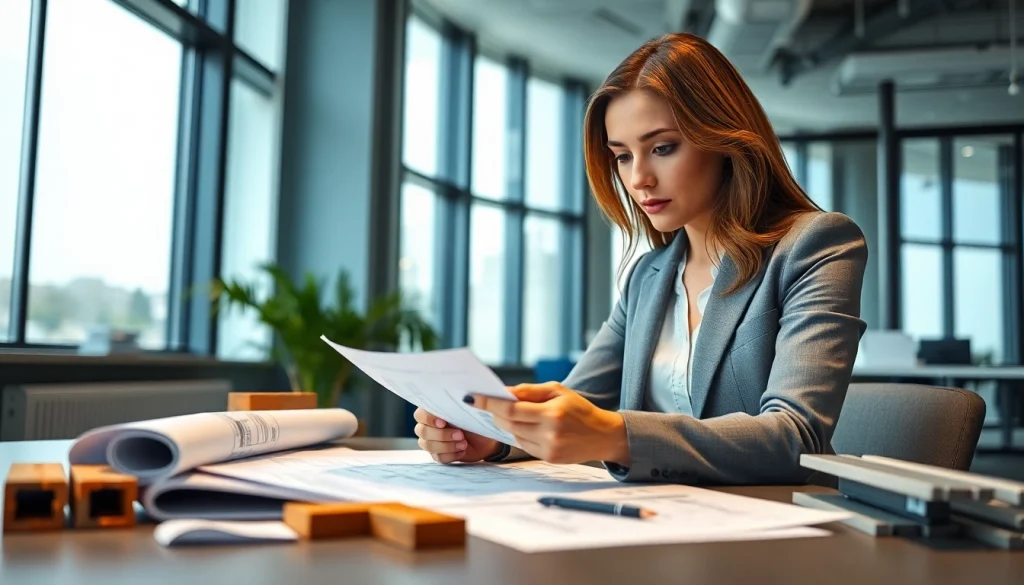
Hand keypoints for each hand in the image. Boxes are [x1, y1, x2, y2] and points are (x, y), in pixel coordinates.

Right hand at [413, 407, 500, 463]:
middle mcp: (428, 425)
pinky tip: (462, 451)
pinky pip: (438, 457)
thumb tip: (467, 399)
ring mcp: (431, 441)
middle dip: (442, 435)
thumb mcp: (470, 412)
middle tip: (460, 435)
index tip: (444, 422)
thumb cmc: (475, 420)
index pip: (420, 414)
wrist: (484, 439)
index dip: (429, 419)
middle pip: (422, 432)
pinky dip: (451, 455)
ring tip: (464, 444)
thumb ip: (464, 405)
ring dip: (447, 446)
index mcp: (433, 411)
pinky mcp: (438, 454)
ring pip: (429, 445)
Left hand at [467, 383, 628, 464]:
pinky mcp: (547, 459)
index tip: (471, 398)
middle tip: (486, 403)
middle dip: (495, 413)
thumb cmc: (579, 409)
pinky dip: (520, 434)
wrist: (603, 435)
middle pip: (508, 423)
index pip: (511, 409)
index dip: (489, 403)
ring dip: (507, 424)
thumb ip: (529, 391)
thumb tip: (503, 392)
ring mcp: (548, 449)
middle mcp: (549, 434)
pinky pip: (523, 444)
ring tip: (510, 413)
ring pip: (514, 435)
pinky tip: (527, 426)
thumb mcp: (558, 391)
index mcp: (552, 414)